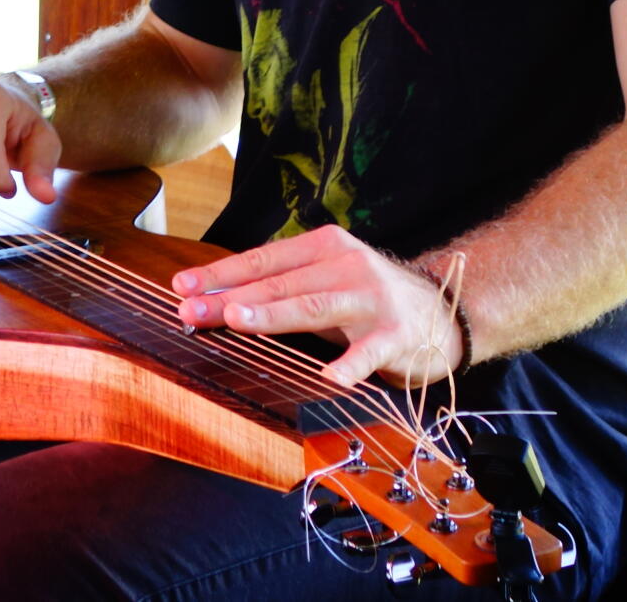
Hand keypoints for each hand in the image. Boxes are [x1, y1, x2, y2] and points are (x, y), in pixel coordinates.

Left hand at [169, 225, 466, 387]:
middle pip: (281, 283)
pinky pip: (370, 353)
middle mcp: (345, 266)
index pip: (263, 260)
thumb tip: (216, 301)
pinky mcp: (397, 335)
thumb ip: (281, 289)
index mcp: (323, 249)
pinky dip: (351, 365)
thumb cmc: (369, 298)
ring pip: (315, 305)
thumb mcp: (325, 282)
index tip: (182, 286)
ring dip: (274, 314)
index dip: (222, 274)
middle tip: (191, 312)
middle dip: (231, 298)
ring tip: (238, 320)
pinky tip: (331, 378)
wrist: (444, 311)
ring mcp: (372, 299)